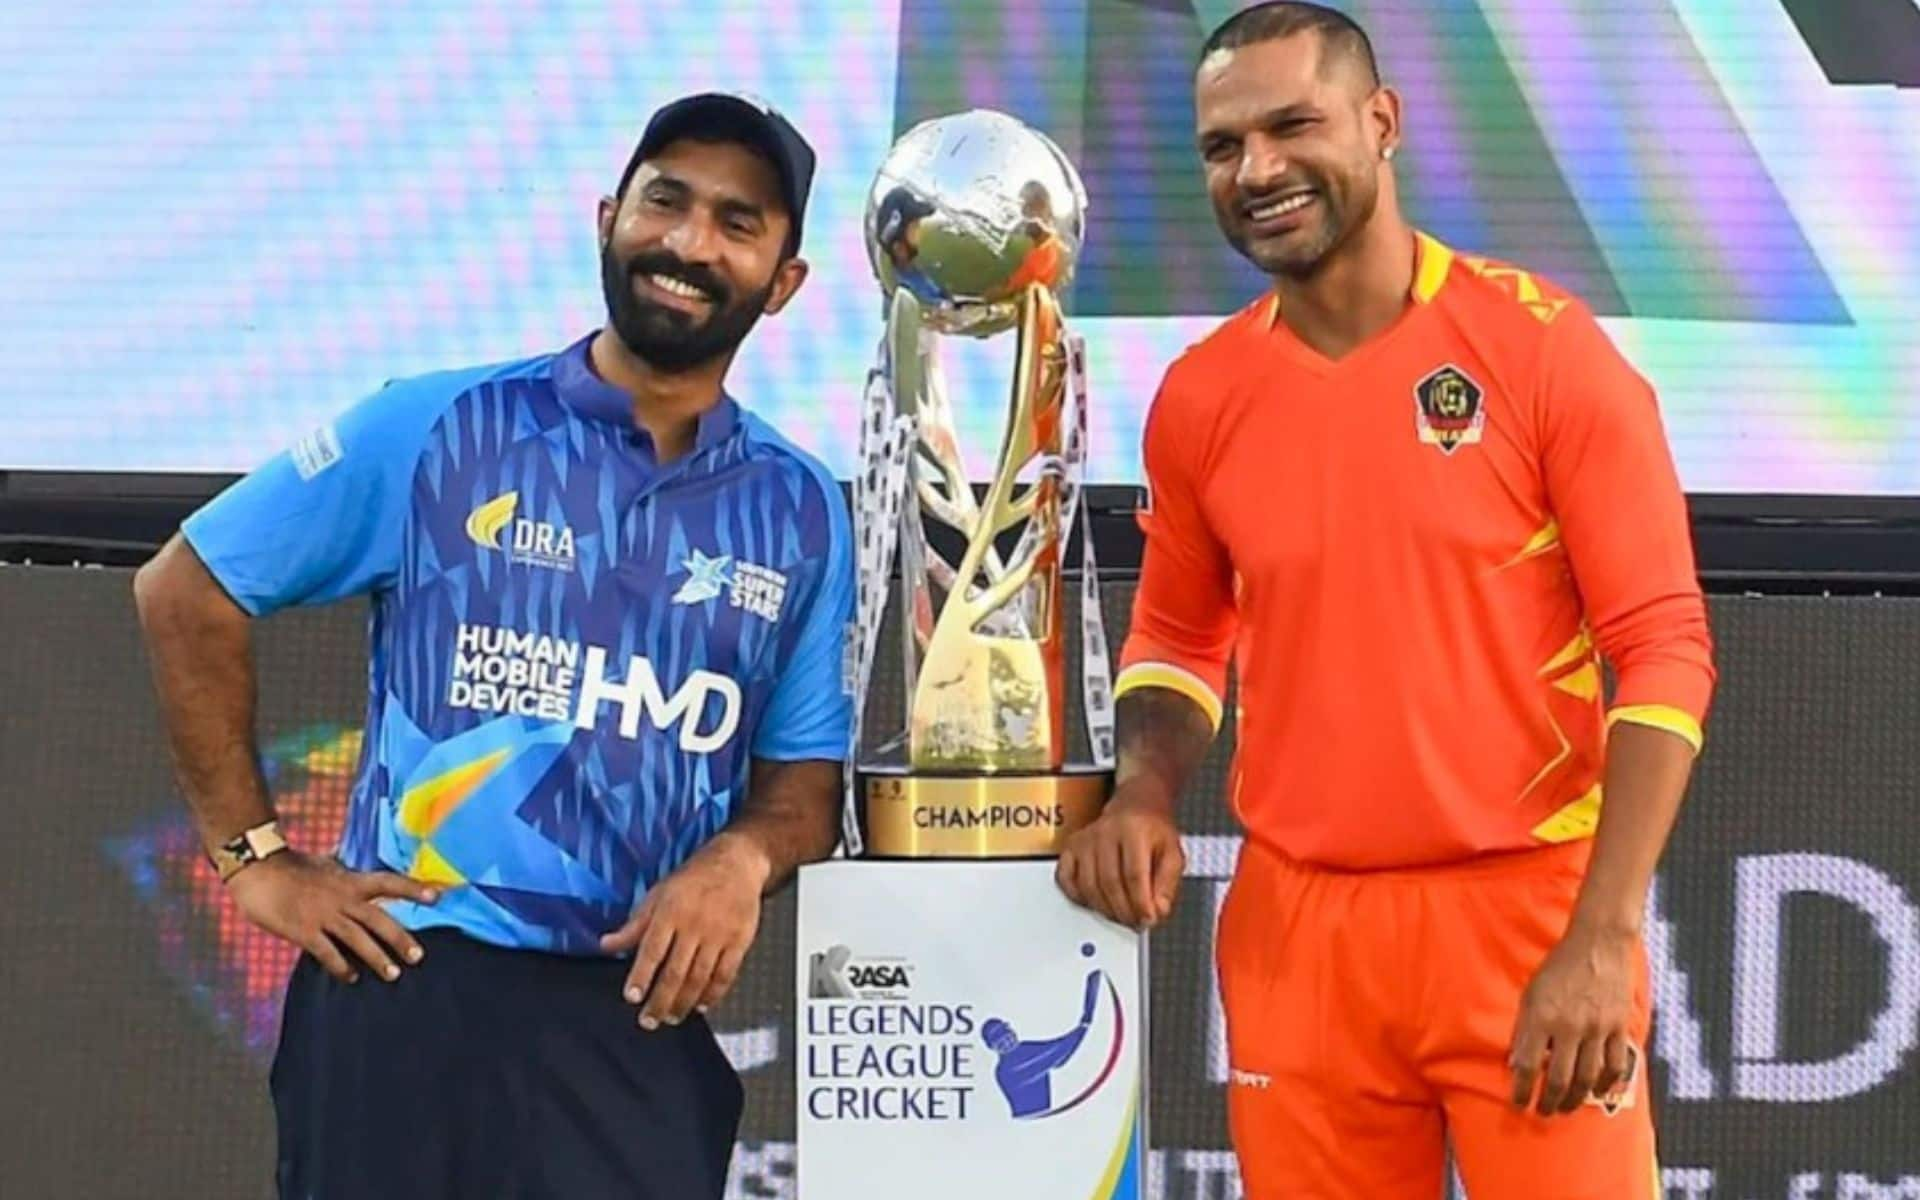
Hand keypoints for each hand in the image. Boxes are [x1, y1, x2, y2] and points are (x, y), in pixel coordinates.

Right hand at [226, 850, 438, 983]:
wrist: (257, 868)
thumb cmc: (291, 864)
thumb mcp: (325, 862)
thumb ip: (342, 869)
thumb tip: (348, 862)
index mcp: (350, 880)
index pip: (389, 883)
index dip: (413, 889)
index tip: (437, 896)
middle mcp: (343, 898)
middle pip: (379, 920)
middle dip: (400, 939)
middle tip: (419, 957)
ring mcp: (324, 915)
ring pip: (358, 940)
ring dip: (377, 959)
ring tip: (393, 974)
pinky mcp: (304, 931)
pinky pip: (328, 953)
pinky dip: (341, 966)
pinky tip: (351, 977)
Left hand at [601, 833, 768, 1029]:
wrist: (737, 863)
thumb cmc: (694, 878)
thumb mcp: (658, 894)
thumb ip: (634, 925)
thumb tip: (606, 945)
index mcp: (671, 911)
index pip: (652, 951)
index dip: (641, 976)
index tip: (632, 997)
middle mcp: (695, 925)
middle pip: (676, 971)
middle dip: (660, 1001)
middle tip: (649, 1020)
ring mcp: (719, 935)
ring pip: (700, 978)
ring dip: (684, 1003)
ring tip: (672, 1017)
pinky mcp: (740, 941)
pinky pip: (725, 974)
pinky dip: (713, 994)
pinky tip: (702, 1005)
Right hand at [1055, 782, 1184, 928]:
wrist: (1136, 804)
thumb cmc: (1153, 830)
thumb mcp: (1173, 853)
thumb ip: (1167, 884)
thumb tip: (1157, 911)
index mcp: (1134, 831)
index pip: (1134, 876)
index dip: (1140, 904)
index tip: (1148, 919)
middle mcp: (1106, 833)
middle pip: (1110, 884)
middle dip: (1124, 911)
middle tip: (1135, 922)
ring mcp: (1085, 840)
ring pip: (1088, 886)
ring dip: (1105, 909)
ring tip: (1120, 915)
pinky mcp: (1071, 847)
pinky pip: (1067, 879)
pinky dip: (1079, 896)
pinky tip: (1095, 901)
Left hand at [1508, 924, 1638, 1115]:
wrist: (1598, 943)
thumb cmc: (1558, 966)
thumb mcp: (1531, 992)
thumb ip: (1524, 1027)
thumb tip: (1516, 1062)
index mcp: (1542, 1015)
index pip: (1527, 1064)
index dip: (1521, 1089)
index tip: (1518, 1103)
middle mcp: (1569, 1026)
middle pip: (1558, 1078)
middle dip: (1548, 1102)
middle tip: (1542, 1112)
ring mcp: (1597, 1028)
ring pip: (1586, 1078)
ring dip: (1574, 1099)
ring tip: (1565, 1108)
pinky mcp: (1618, 1027)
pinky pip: (1614, 1066)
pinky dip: (1606, 1084)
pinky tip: (1597, 1092)